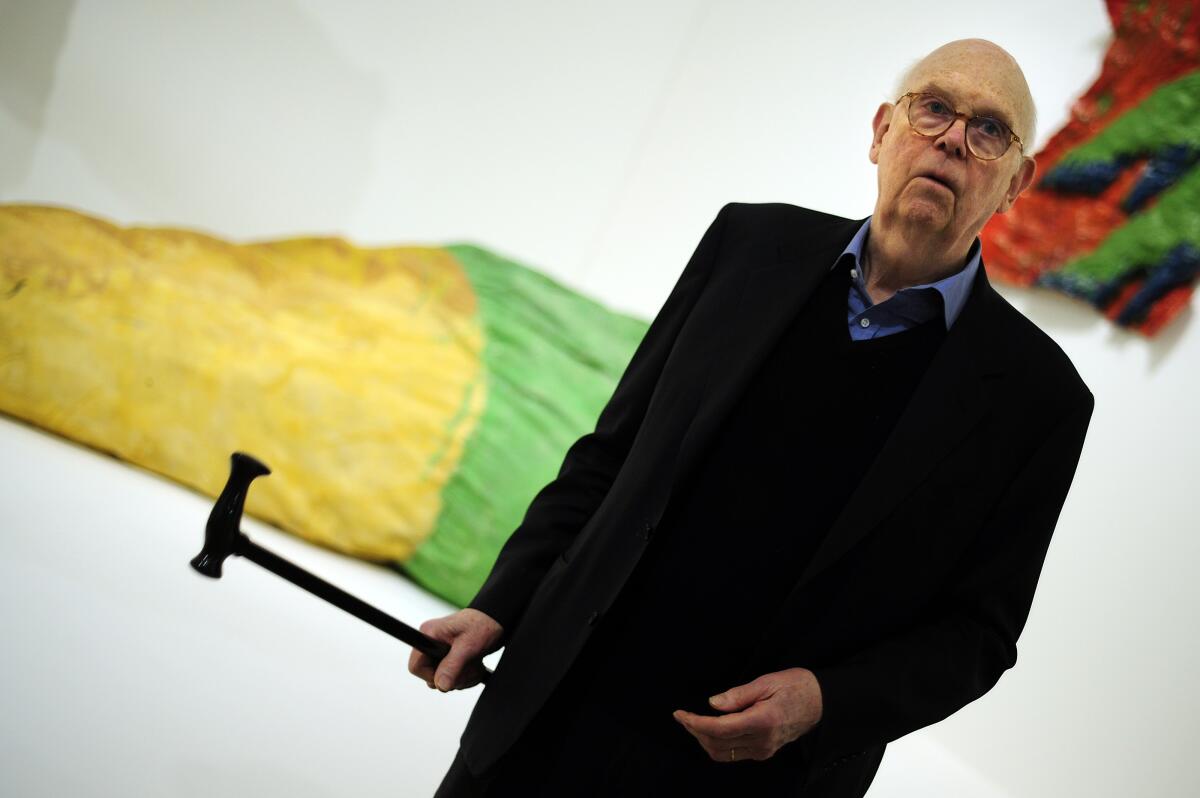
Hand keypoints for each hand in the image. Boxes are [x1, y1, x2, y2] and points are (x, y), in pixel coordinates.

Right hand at [407, 608, 503, 691]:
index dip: (431, 676)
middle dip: (454, 678)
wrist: (498, 618)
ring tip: (477, 664)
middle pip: (431, 676)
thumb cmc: (483, 625)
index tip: (450, 675)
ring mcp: (442, 651)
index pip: (416, 667)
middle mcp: (432, 643)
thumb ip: (452, 666)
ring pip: (444, 679)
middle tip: (471, 667)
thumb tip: (440, 686)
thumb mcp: (468, 646)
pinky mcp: (452, 657)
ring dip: (464, 677)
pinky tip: (477, 666)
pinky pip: (453, 677)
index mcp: (429, 635)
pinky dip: (467, 676)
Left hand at [672, 667, 822, 762]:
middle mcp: (762, 741)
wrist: (820, 702)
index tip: (680, 714)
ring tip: (694, 722)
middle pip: (717, 743)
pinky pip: (733, 754)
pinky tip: (712, 729)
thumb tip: (713, 704)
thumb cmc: (795, 686)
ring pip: (723, 753)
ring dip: (704, 740)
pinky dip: (717, 744)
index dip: (695, 723)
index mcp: (762, 721)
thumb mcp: (766, 682)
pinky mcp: (764, 752)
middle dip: (695, 731)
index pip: (719, 729)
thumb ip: (738, 695)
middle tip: (683, 716)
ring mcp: (763, 750)